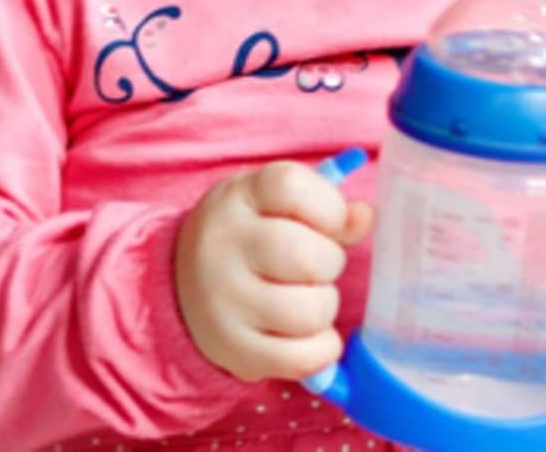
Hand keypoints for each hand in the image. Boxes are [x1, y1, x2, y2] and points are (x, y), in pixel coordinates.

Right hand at [174, 160, 375, 382]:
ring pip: (310, 311)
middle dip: (329, 263)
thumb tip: (365, 216)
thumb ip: (328, 209)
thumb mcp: (277, 207)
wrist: (181, 286)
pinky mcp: (232, 348)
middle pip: (308, 257)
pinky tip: (312, 335)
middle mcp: (223, 244)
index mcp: (238, 197)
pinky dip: (322, 349)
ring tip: (307, 298)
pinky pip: (301, 358)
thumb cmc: (249, 238)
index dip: (328, 207)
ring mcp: (224, 300)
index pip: (291, 187)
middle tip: (314, 267)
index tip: (327, 222)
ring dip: (324, 306)